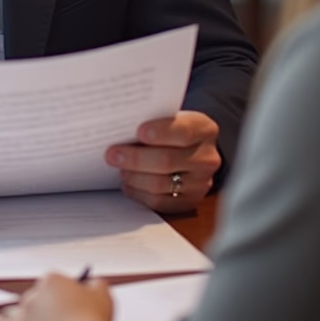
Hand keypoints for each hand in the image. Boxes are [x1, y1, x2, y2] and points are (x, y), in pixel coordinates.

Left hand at [105, 110, 219, 212]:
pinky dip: (139, 193)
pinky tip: (128, 184)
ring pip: (160, 184)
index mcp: (204, 130)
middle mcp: (207, 158)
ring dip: (134, 177)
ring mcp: (200, 183)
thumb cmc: (174, 130)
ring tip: (120, 169)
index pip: (183, 132)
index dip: (160, 132)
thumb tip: (122, 126)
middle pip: (167, 160)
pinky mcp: (189, 202)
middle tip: (112, 154)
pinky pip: (159, 202)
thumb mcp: (171, 118)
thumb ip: (154, 121)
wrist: (193, 151)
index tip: (139, 132)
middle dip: (135, 158)